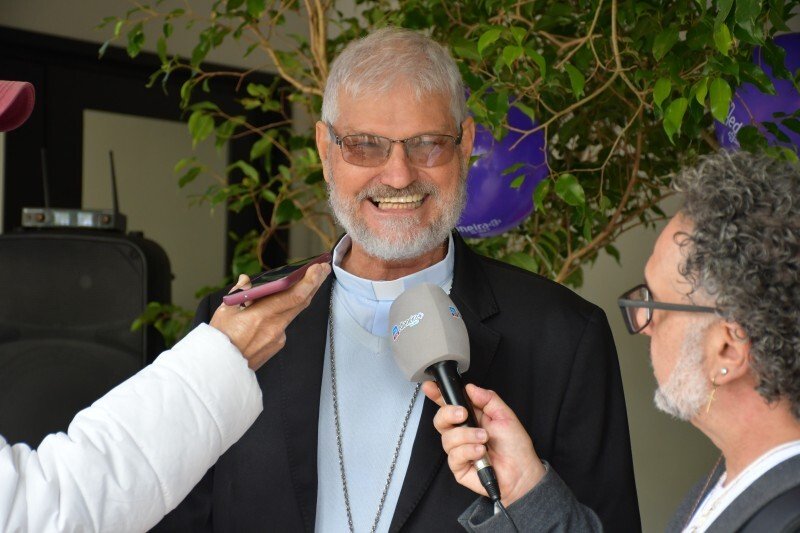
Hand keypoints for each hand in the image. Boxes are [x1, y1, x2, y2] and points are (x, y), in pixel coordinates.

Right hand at [210, 263, 330, 369]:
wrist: (220, 368)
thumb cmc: (220, 339)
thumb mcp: (225, 310)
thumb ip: (240, 292)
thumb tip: (248, 281)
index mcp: (261, 316)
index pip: (293, 296)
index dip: (309, 281)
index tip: (318, 268)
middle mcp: (274, 328)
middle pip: (301, 302)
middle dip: (314, 283)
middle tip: (323, 269)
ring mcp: (278, 338)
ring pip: (293, 312)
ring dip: (302, 296)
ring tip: (309, 280)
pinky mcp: (278, 344)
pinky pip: (284, 323)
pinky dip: (283, 312)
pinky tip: (281, 304)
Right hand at [422, 382, 546, 505]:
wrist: (522, 471)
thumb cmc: (515, 445)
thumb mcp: (505, 416)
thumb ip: (488, 399)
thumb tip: (470, 388)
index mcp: (471, 417)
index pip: (449, 404)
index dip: (437, 395)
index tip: (431, 387)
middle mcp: (462, 432)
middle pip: (440, 419)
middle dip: (448, 414)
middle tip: (463, 415)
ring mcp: (459, 450)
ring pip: (447, 438)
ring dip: (467, 435)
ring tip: (484, 439)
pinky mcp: (458, 466)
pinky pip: (454, 455)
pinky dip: (468, 450)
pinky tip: (481, 452)